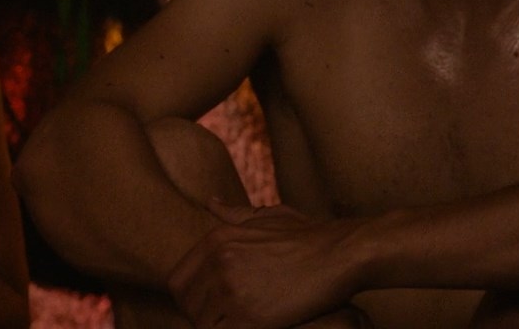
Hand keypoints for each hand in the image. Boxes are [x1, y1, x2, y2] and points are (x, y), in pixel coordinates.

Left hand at [167, 199, 359, 328]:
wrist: (342, 253)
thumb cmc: (310, 236)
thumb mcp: (268, 216)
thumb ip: (234, 214)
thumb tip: (211, 202)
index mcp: (217, 239)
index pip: (177, 280)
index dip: (190, 297)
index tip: (208, 305)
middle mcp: (218, 262)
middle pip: (186, 304)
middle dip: (201, 315)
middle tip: (226, 317)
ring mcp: (232, 290)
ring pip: (202, 323)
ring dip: (218, 325)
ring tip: (241, 322)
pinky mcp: (250, 317)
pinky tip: (254, 328)